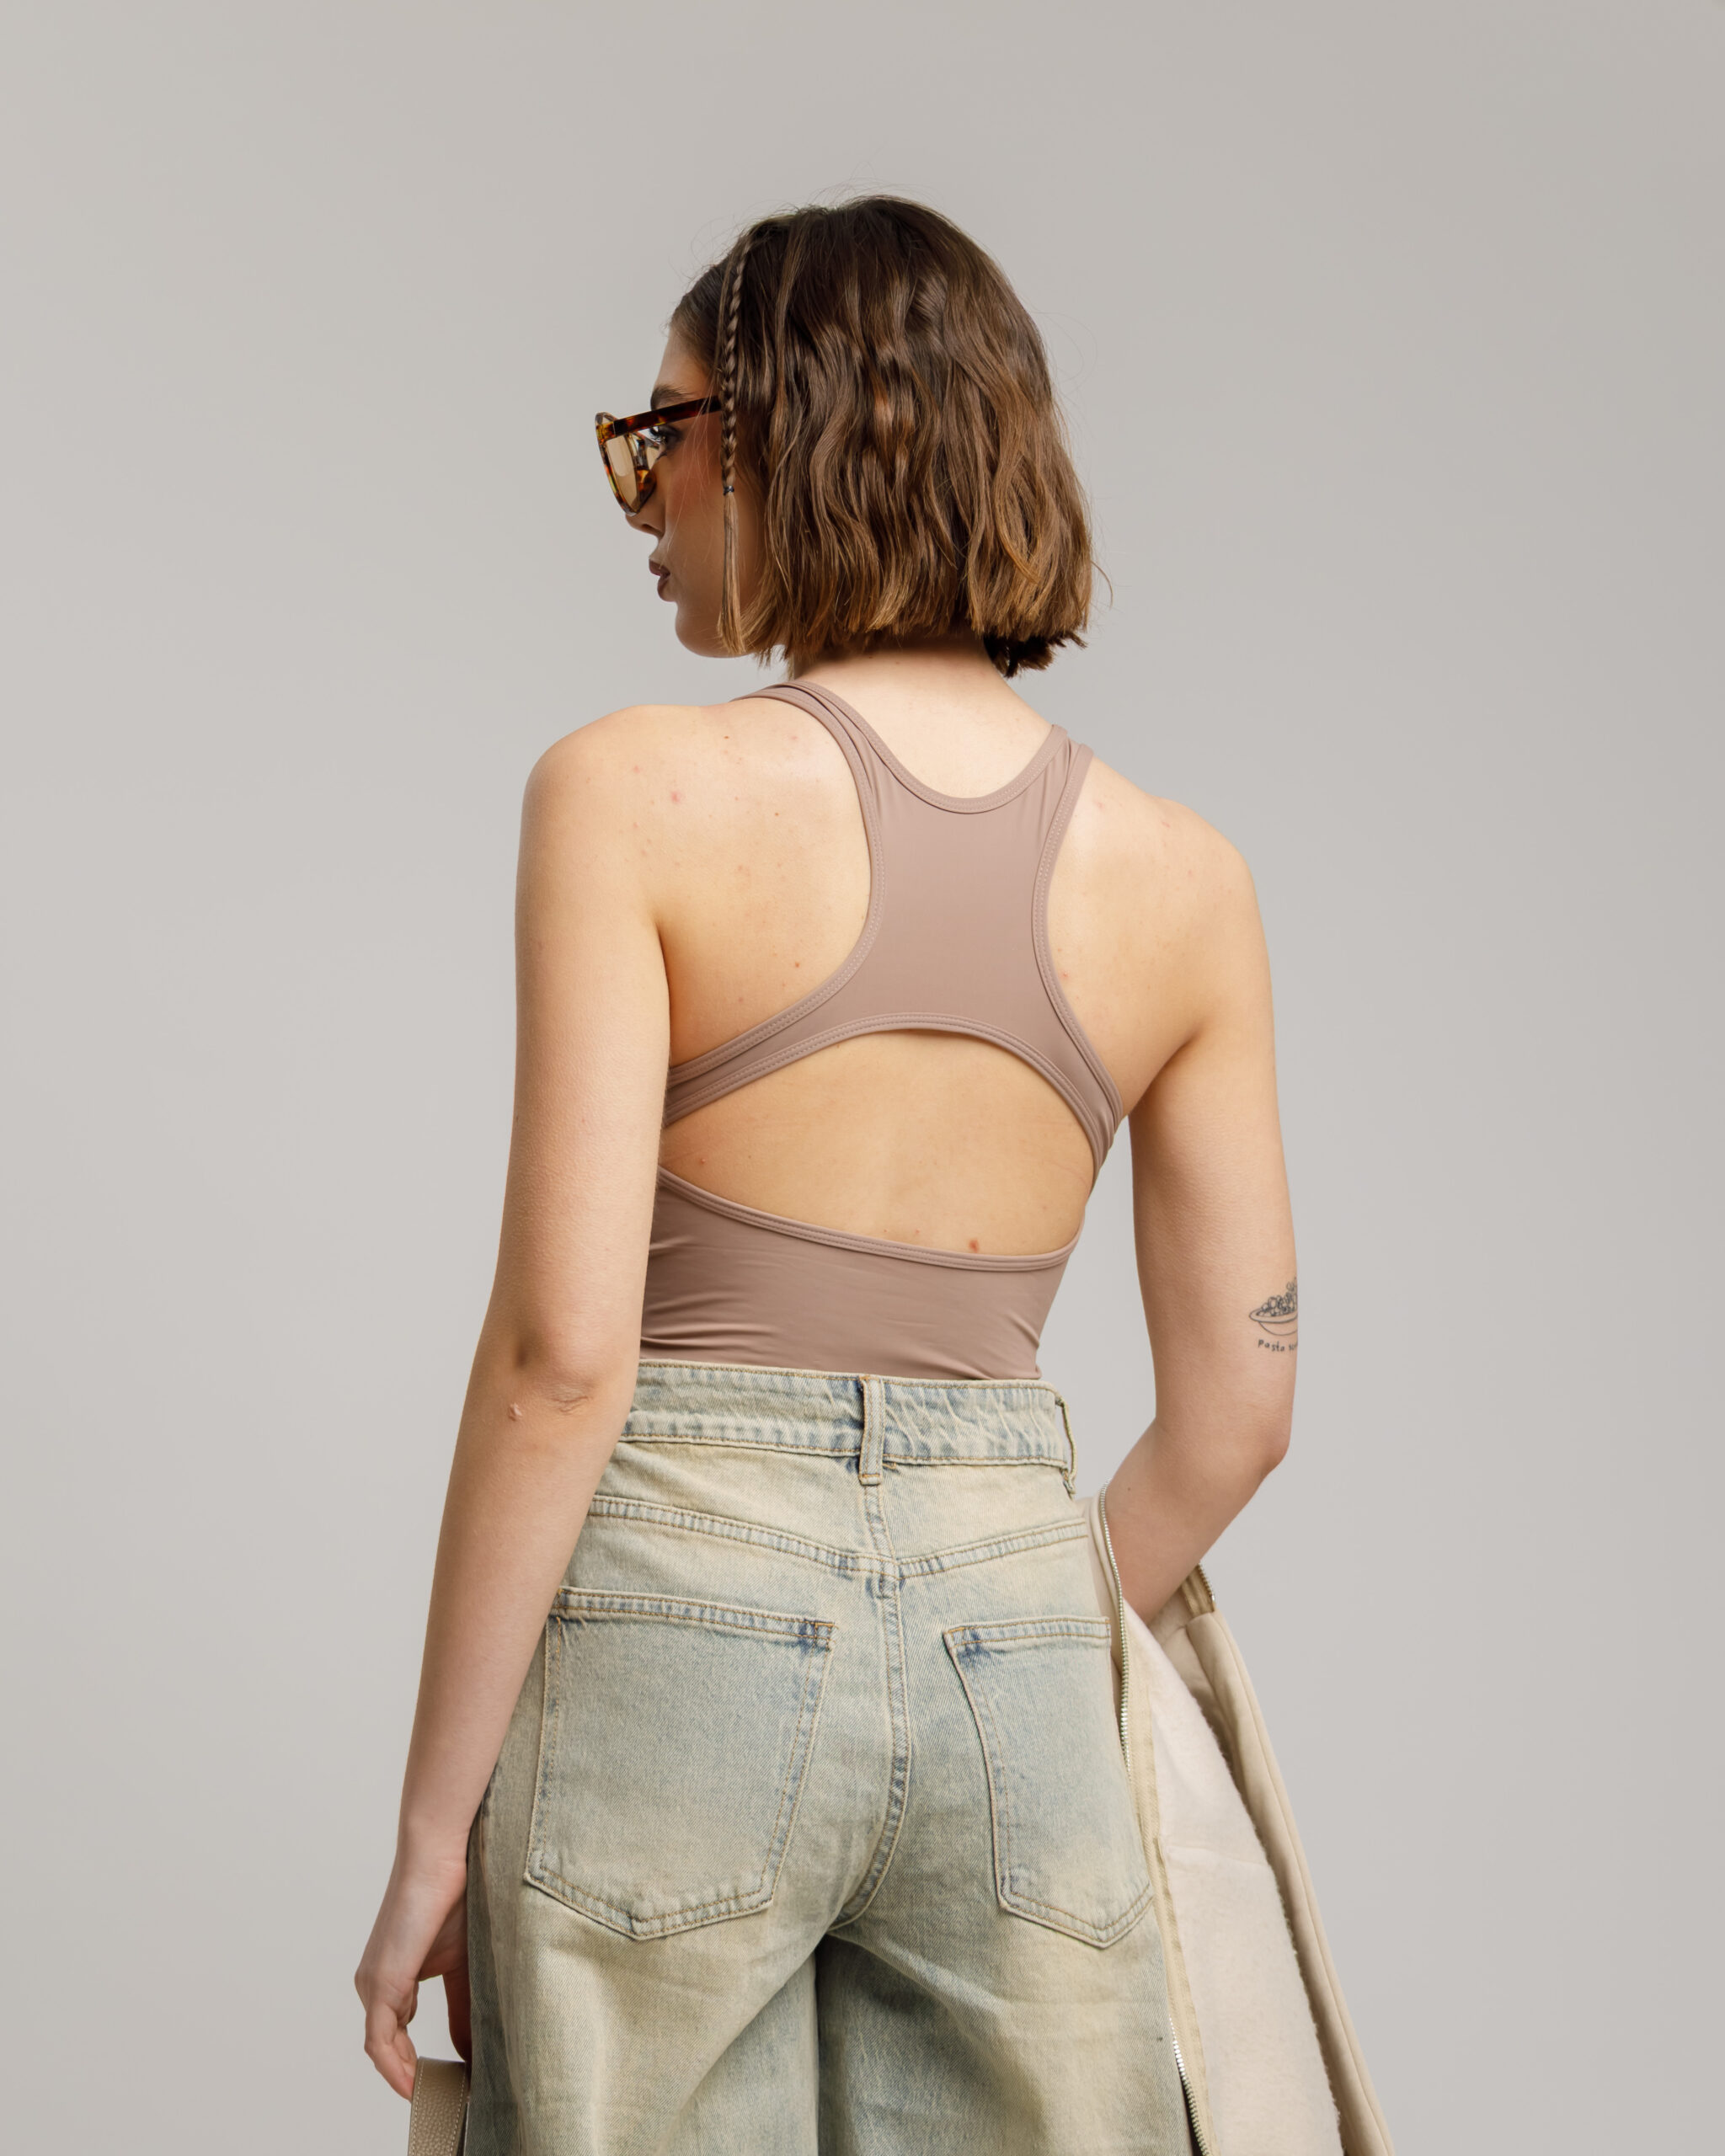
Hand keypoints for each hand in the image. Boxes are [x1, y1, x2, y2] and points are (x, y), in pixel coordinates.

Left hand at [355, 1846, 471, 2099]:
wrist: (444, 1855)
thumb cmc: (456, 1895)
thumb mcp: (464, 1963)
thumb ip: (463, 2007)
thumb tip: (473, 2050)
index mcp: (394, 1977)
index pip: (399, 2034)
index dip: (417, 2063)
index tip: (444, 2082)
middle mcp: (375, 1983)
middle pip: (389, 2045)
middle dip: (413, 2074)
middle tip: (444, 2097)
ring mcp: (374, 1983)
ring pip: (382, 2046)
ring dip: (405, 2076)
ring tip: (434, 2096)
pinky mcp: (380, 1982)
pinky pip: (379, 2040)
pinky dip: (394, 2067)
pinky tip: (414, 2086)